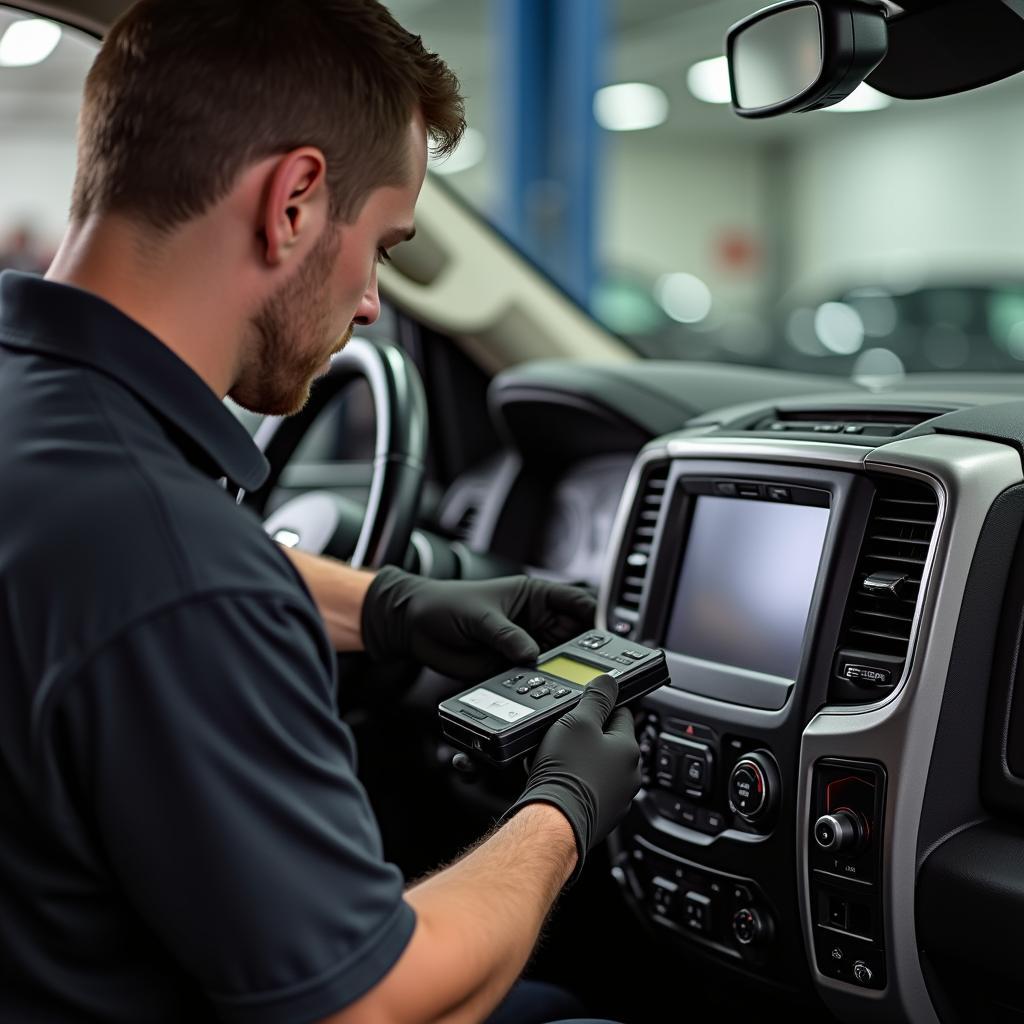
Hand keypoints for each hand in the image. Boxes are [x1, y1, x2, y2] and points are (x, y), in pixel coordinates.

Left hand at [360, 568, 595, 679]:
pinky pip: (534, 681)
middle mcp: (534, 622)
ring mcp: (524, 647)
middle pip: (573, 638)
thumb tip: (532, 656)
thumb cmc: (444, 605)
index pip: (575, 603)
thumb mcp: (480, 616)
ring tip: (575, 686)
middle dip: (584, 653)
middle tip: (595, 670)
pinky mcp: (510, 670)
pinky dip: (542, 690)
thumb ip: (507, 636)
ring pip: (556, 663)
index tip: (607, 636)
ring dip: (564, 674)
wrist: (412, 627)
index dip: (594, 617)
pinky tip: (548, 697)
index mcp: (533, 597)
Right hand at [504, 674, 640, 882]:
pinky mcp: (597, 817)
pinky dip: (572, 782)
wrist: (553, 822)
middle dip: (586, 735)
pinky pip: (586, 789)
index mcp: (629, 749)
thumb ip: (595, 698)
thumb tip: (609, 681)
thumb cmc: (567, 773)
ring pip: (595, 767)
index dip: (601, 705)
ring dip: (578, 759)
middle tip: (563, 732)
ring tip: (553, 756)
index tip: (585, 704)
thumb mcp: (577, 720)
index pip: (622, 713)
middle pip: (608, 742)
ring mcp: (614, 799)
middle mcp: (628, 775)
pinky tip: (553, 778)